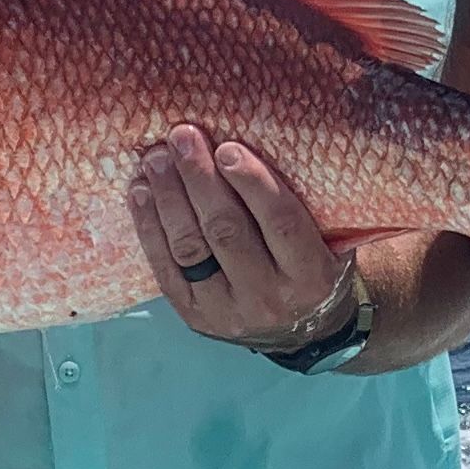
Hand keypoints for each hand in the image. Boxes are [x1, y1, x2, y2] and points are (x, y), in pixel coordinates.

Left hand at [129, 126, 355, 351]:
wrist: (298, 332)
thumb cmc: (311, 268)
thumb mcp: (329, 242)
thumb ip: (308, 205)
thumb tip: (272, 136)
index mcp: (311, 275)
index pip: (282, 223)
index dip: (254, 184)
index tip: (227, 148)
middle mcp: (269, 296)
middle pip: (227, 232)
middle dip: (200, 180)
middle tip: (182, 138)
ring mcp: (227, 310)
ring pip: (191, 249)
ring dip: (169, 198)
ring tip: (156, 159)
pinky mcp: (194, 316)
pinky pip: (165, 270)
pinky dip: (149, 228)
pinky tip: (140, 192)